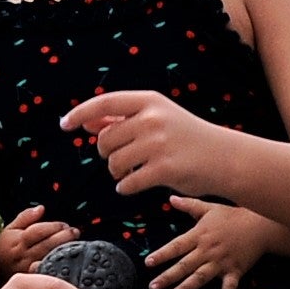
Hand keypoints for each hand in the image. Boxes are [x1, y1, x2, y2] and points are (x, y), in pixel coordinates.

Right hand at [0, 208, 76, 282]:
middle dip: (63, 237)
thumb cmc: (5, 249)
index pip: (37, 231)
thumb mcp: (10, 229)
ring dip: (65, 250)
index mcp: (17, 241)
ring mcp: (29, 270)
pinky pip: (50, 273)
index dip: (53, 227)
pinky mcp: (34, 282)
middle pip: (46, 245)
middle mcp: (23, 256)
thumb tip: (41, 208)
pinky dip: (61, 267)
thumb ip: (26, 217)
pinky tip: (69, 262)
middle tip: (75, 232)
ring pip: (50, 259)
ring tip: (75, 244)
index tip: (65, 225)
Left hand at [64, 88, 235, 200]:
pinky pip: (127, 183)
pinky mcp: (164, 169)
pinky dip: (127, 187)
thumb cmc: (187, 138)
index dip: (80, 113)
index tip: (65, 124)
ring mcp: (158, 144)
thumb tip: (86, 123)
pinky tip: (136, 184)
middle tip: (123, 159)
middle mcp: (153, 119)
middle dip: (107, 155)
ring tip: (134, 172)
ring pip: (114, 164)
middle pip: (104, 140)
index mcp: (150, 101)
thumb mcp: (158, 118)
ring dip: (117, 173)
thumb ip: (123, 119)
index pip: (105, 102)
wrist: (225, 158)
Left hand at [149, 198, 277, 288]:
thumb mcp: (209, 208)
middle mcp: (207, 251)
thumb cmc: (233, 216)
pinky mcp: (235, 271)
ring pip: (200, 277)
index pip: (176, 246)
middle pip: (184, 265)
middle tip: (152, 287)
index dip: (162, 254)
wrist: (260, 225)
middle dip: (168, 276)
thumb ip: (189, 205)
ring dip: (185, 288)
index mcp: (199, 235)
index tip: (148, 263)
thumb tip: (170, 198)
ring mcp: (221, 262)